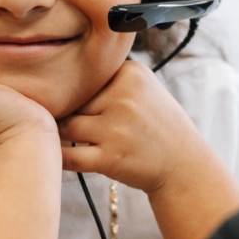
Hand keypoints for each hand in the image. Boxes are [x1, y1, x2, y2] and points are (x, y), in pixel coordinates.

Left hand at [58, 60, 238, 238]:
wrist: (183, 165)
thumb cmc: (156, 125)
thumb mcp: (143, 87)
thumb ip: (109, 78)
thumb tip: (59, 81)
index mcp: (131, 73)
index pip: (84, 76)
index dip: (73, 90)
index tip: (70, 99)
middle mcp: (124, 97)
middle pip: (73, 100)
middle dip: (65, 112)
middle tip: (59, 121)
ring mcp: (117, 128)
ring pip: (65, 126)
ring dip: (59, 133)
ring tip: (58, 136)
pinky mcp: (110, 157)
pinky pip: (68, 155)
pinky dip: (57, 156)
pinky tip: (54, 156)